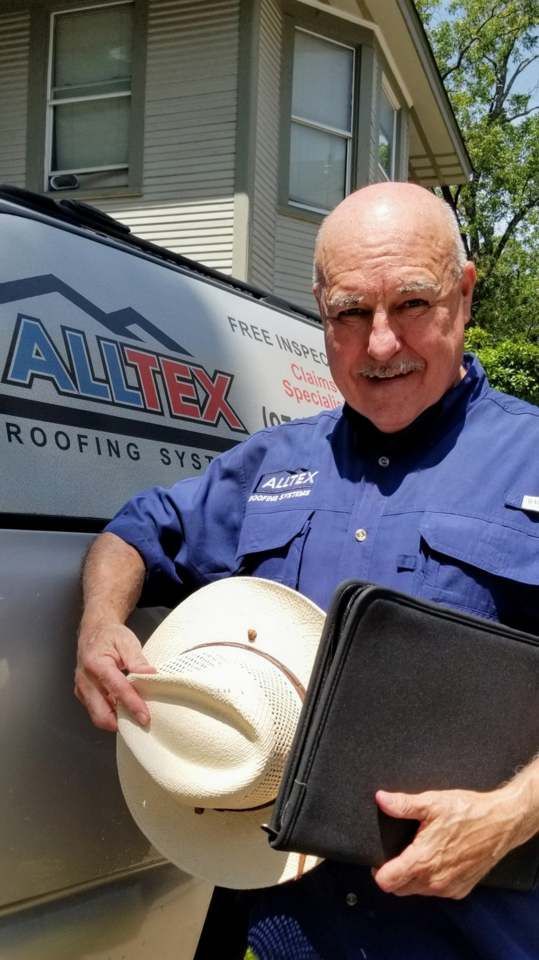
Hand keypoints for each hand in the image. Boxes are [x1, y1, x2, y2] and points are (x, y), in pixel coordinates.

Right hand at [75, 622, 155, 731]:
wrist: (94, 631)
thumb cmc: (111, 636)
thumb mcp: (127, 642)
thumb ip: (138, 660)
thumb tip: (152, 675)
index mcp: (96, 663)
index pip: (116, 689)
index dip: (131, 704)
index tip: (144, 717)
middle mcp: (85, 680)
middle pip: (101, 712)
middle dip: (121, 722)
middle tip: (140, 723)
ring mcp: (81, 689)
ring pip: (98, 716)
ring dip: (116, 720)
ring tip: (135, 717)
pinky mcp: (82, 695)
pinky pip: (96, 711)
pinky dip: (111, 714)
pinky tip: (124, 709)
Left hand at [372, 786, 517, 898]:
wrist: (501, 823)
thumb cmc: (468, 812)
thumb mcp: (432, 803)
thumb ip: (403, 804)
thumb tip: (381, 799)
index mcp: (423, 861)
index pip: (388, 882)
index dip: (378, 871)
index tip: (378, 859)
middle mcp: (434, 881)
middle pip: (399, 889)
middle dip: (394, 875)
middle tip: (397, 853)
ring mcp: (448, 888)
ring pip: (417, 891)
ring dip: (412, 878)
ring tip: (417, 853)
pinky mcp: (460, 890)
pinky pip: (435, 891)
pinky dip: (430, 880)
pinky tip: (436, 860)